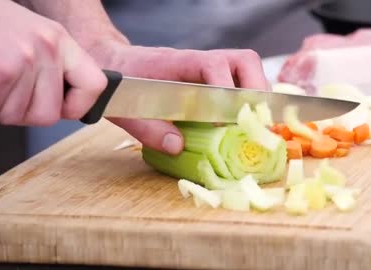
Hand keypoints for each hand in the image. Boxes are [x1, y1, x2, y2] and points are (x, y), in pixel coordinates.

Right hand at [0, 0, 105, 125]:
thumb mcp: (30, 34)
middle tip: (4, 88)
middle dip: (23, 111)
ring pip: (16, 117)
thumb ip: (52, 64)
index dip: (77, 105)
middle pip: (49, 114)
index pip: (95, 85)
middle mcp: (45, 49)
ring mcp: (20, 62)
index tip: (64, 107)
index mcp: (58, 39)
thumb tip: (66, 100)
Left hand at [87, 40, 268, 154]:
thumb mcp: (123, 108)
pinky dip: (250, 98)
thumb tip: (178, 146)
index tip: (224, 122)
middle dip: (256, 90)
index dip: (225, 91)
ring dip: (258, 94)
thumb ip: (148, 128)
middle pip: (244, 60)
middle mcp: (199, 61)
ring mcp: (208, 68)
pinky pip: (240, 80)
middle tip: (256, 121)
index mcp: (177, 63)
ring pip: (247, 69)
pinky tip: (244, 120)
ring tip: (256, 122)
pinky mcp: (210, 78)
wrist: (112, 62)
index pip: (213, 65)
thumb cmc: (119, 82)